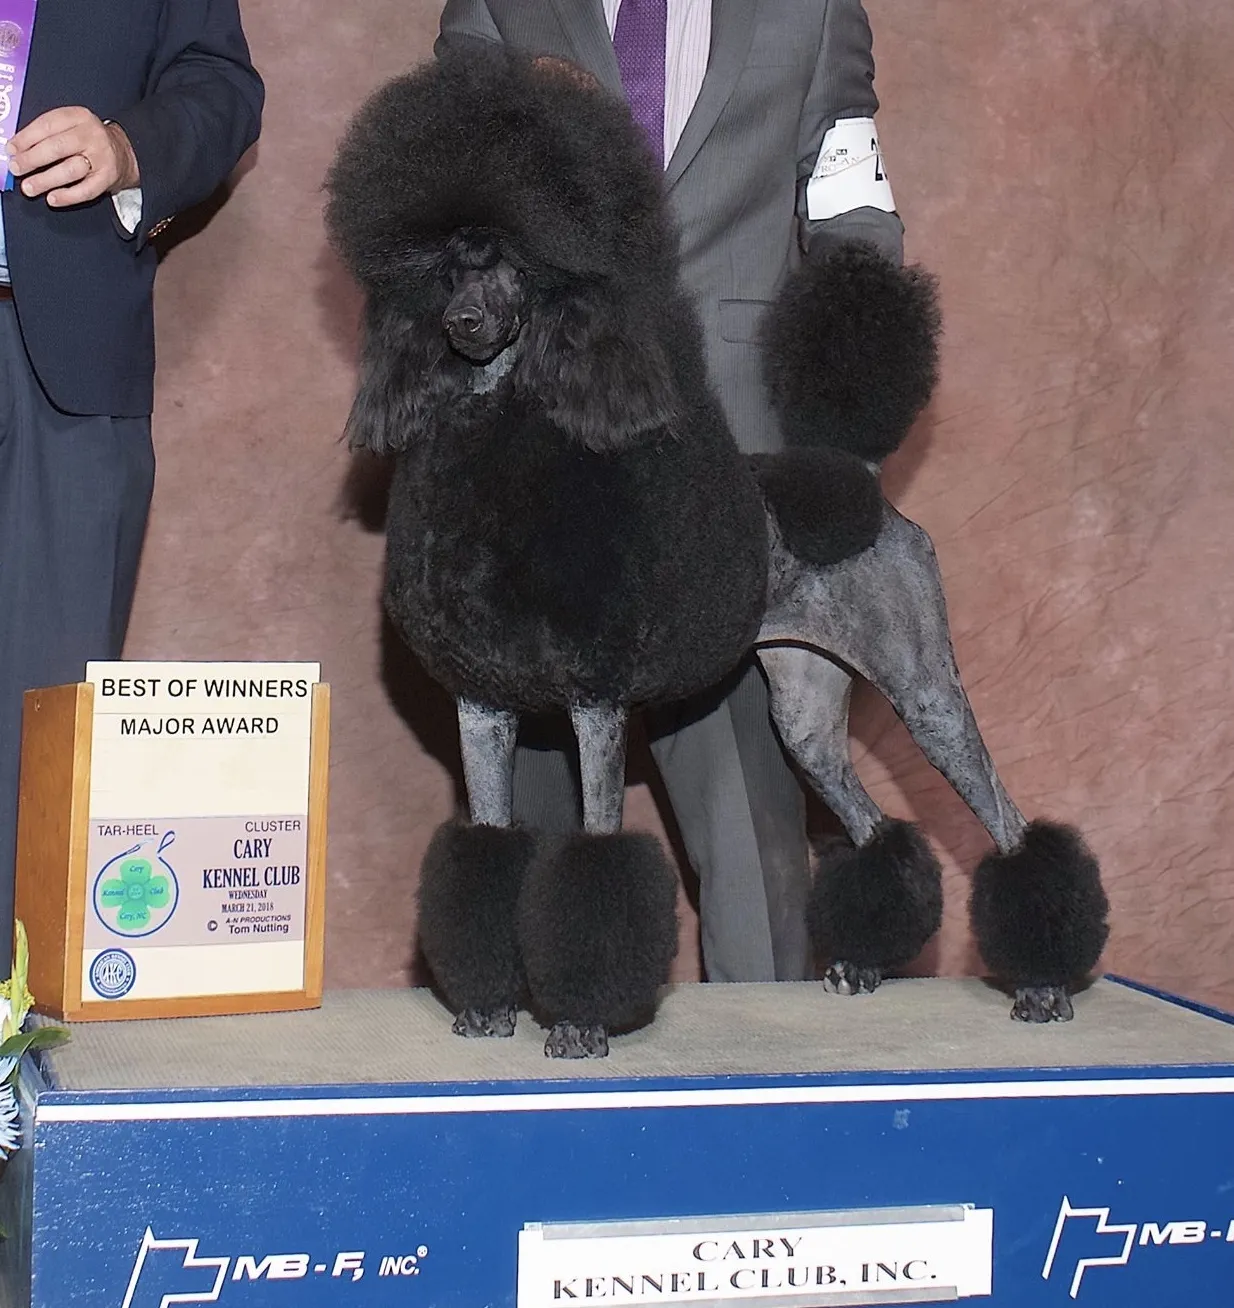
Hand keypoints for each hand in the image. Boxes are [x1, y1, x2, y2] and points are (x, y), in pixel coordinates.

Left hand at [7, 107, 139, 206]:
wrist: (123, 153)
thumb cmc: (88, 140)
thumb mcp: (70, 125)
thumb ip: (47, 133)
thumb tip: (18, 150)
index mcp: (79, 117)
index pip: (47, 125)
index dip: (26, 138)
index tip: (11, 149)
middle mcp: (92, 135)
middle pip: (57, 147)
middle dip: (32, 159)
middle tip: (16, 168)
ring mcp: (102, 158)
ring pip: (70, 170)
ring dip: (46, 180)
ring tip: (29, 187)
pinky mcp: (108, 178)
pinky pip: (86, 190)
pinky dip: (68, 196)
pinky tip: (52, 198)